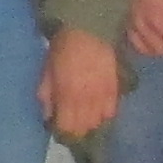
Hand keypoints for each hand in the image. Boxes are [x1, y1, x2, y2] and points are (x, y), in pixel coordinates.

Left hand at [39, 25, 123, 139]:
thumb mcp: (47, 71)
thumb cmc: (63, 48)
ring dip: (89, 122)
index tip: (58, 128)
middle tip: (70, 122)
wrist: (89, 31)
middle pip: (83, 128)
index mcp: (66, 96)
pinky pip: (112, 112)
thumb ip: (46, 95)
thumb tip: (47, 115)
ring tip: (83, 115)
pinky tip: (97, 108)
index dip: (62, 131)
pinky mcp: (115, 89)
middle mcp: (86, 100)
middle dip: (75, 129)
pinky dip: (104, 113)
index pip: (67, 127)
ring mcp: (102, 96)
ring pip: (98, 122)